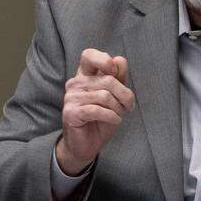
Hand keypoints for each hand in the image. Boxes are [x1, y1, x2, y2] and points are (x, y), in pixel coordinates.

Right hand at [55, 48, 134, 174]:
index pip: (89, 55)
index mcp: (84, 75)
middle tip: (129, 106)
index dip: (104, 60)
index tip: (114, 72)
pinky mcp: (71, 112)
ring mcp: (71, 97)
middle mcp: (75, 83)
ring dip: (118, 109)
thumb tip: (120, 60)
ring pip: (105, 96)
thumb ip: (117, 78)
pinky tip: (114, 121)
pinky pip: (98, 110)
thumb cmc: (101, 119)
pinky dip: (112, 117)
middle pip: (107, 80)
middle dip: (125, 94)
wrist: (85, 145)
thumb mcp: (114, 98)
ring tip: (117, 115)